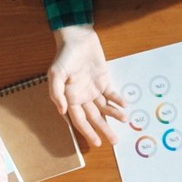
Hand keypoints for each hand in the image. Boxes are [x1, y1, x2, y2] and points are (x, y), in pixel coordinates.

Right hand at [47, 25, 127, 151]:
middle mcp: (81, 97)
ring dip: (114, 115)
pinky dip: (118, 100)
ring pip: (105, 108)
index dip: (88, 132)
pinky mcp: (103, 81)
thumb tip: (62, 111)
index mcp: (69, 98)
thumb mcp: (56, 73)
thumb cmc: (64, 55)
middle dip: (104, 129)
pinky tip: (125, 106)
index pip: (79, 120)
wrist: (77, 37)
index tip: (96, 143)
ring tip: (124, 120)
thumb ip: (57, 93)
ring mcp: (93, 89)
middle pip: (94, 118)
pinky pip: (111, 94)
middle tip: (115, 141)